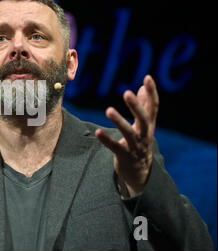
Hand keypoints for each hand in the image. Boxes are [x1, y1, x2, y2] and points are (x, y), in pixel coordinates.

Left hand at [95, 75, 158, 196]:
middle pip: (144, 119)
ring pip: (129, 133)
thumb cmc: (140, 143)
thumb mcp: (144, 126)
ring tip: (108, 109)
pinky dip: (106, 139)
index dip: (152, 93)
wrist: (140, 173)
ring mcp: (135, 147)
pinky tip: (97, 131)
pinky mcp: (124, 156)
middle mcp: (145, 135)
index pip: (154, 107)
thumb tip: (142, 87)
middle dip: (136, 106)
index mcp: (149, 126)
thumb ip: (144, 107)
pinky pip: (115, 147)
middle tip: (127, 92)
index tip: (147, 77)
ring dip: (119, 121)